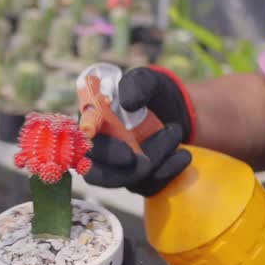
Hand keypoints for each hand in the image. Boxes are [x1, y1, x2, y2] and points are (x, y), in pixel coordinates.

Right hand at [83, 66, 195, 195]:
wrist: (177, 109)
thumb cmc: (152, 92)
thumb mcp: (146, 80)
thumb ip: (136, 85)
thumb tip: (128, 103)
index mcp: (92, 124)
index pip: (81, 144)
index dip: (95, 150)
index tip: (121, 152)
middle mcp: (101, 150)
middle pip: (97, 174)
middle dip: (120, 172)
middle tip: (144, 160)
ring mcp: (121, 168)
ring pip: (129, 180)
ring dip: (155, 160)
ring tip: (175, 131)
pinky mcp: (141, 180)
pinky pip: (150, 185)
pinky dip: (168, 171)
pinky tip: (183, 154)